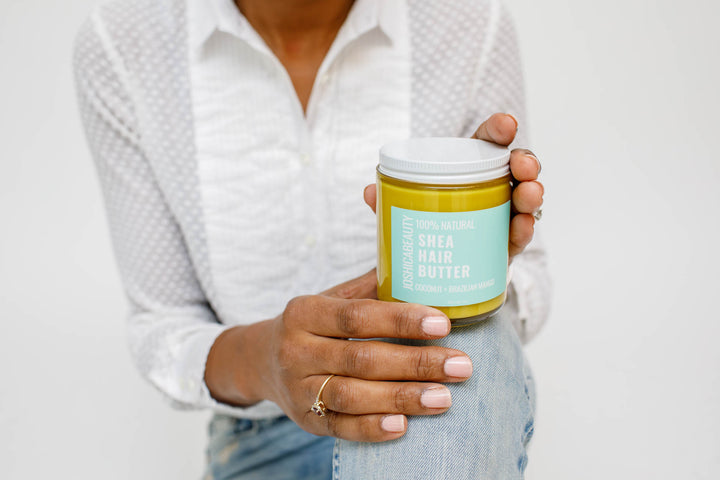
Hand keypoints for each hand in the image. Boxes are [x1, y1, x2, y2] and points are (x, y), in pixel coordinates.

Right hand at [205, 270, 472, 441]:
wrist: (260, 361)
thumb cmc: (312, 326)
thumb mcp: (330, 299)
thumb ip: (371, 287)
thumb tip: (422, 266)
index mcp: (305, 312)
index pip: (356, 315)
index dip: (400, 319)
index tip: (443, 323)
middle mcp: (296, 350)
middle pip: (361, 358)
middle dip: (416, 362)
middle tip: (461, 365)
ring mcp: (298, 388)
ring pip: (353, 395)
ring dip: (402, 397)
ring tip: (444, 397)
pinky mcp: (305, 420)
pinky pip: (340, 427)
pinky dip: (371, 428)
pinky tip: (403, 427)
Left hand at [364, 113, 542, 261]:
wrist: (440, 266)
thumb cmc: (429, 224)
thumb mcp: (407, 208)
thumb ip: (390, 200)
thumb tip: (369, 191)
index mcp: (470, 169)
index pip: (487, 142)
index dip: (498, 130)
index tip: (507, 124)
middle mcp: (494, 188)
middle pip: (516, 168)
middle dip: (526, 161)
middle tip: (523, 165)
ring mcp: (504, 215)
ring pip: (525, 198)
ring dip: (530, 193)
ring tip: (530, 193)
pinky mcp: (507, 243)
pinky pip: (520, 234)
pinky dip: (524, 228)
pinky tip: (523, 225)